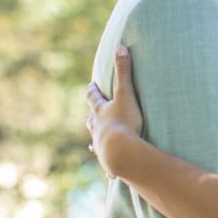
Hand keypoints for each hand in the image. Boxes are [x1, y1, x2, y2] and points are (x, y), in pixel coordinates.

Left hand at [86, 45, 141, 178]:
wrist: (121, 152)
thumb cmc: (124, 122)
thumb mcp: (126, 94)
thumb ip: (125, 71)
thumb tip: (121, 46)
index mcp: (101, 111)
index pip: (93, 97)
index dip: (92, 90)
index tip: (92, 85)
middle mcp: (97, 128)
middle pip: (91, 119)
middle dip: (92, 114)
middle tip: (92, 112)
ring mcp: (100, 145)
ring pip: (95, 139)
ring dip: (96, 137)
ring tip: (94, 141)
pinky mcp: (106, 160)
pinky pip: (105, 161)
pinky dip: (106, 161)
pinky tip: (106, 171)